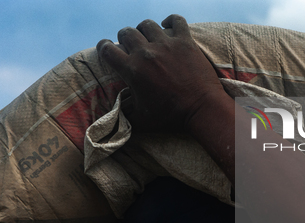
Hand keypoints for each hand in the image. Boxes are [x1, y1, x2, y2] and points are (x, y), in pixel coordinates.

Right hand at [96, 15, 226, 131]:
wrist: (201, 109)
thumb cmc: (171, 117)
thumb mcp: (142, 120)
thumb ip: (125, 114)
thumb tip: (115, 114)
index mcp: (132, 70)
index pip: (107, 50)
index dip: (103, 47)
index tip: (106, 48)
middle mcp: (146, 53)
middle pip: (127, 33)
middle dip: (124, 38)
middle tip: (129, 45)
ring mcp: (166, 45)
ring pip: (147, 24)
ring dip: (144, 29)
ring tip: (147, 36)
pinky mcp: (185, 42)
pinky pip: (177, 21)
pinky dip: (171, 20)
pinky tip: (168, 25)